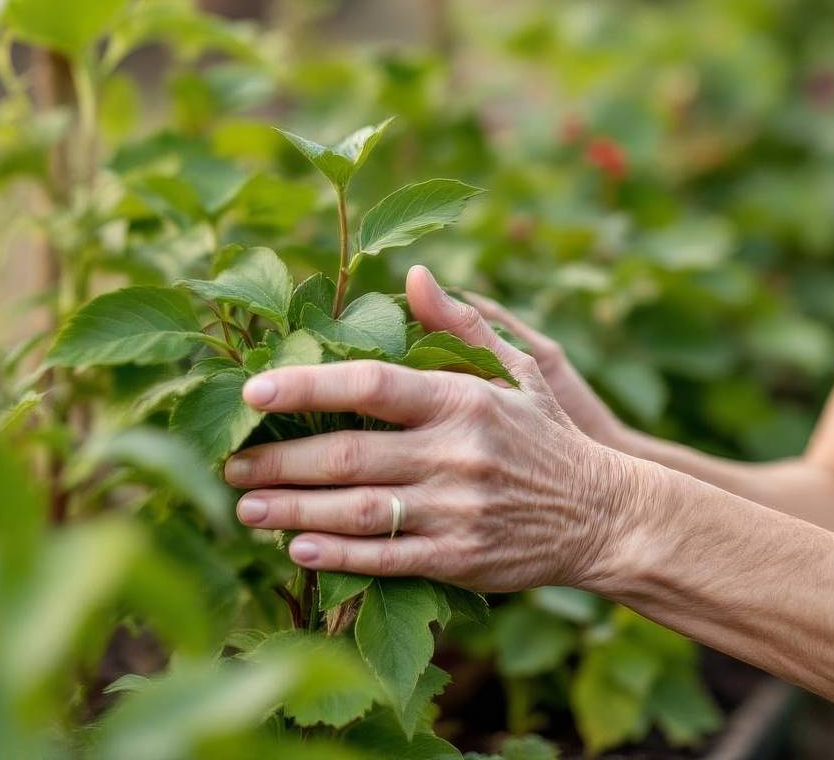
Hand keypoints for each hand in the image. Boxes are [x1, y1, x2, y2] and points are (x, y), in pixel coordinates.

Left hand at [223, 265, 638, 592]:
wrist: (606, 514)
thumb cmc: (549, 435)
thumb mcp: (518, 369)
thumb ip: (461, 324)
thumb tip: (413, 274)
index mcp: (462, 398)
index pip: (372, 383)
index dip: (308, 385)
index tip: (254, 390)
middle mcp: (456, 451)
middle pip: (347, 454)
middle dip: (277, 460)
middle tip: (228, 462)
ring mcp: (457, 508)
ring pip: (356, 509)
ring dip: (291, 511)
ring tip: (245, 507)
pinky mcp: (460, 557)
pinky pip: (385, 559)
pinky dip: (336, 555)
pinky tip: (297, 548)